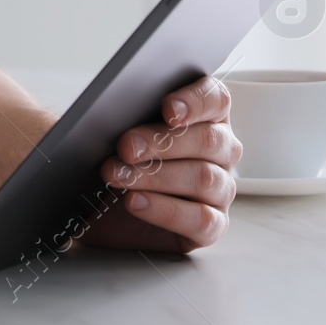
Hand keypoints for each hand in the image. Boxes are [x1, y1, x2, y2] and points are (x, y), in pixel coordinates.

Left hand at [80, 74, 240, 252]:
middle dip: (161, 142)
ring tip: (119, 176)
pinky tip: (135, 202)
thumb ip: (124, 114)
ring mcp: (221, 189)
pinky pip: (201, 219)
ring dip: (155, 177)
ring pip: (204, 178)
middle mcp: (221, 151)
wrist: (104, 209)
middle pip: (207, 139)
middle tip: (125, 147)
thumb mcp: (117, 132)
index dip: (195, 101)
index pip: (216, 99)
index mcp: (205, 117)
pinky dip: (165, 210)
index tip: (167, 109)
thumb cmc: (120, 159)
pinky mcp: (213, 225)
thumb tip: (110, 109)